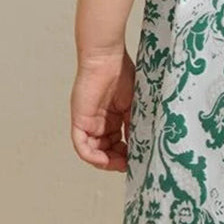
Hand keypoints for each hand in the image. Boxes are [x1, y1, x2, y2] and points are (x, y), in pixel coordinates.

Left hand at [70, 50, 134, 171]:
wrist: (107, 59)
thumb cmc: (122, 73)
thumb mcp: (135, 104)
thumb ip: (135, 123)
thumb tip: (143, 145)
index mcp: (113, 119)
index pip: (118, 144)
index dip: (128, 154)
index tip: (140, 159)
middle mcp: (100, 123)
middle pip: (106, 151)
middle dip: (118, 161)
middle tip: (131, 164)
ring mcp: (89, 123)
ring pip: (94, 152)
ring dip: (107, 162)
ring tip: (122, 164)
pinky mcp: (79, 122)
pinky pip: (82, 146)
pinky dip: (92, 157)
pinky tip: (105, 160)